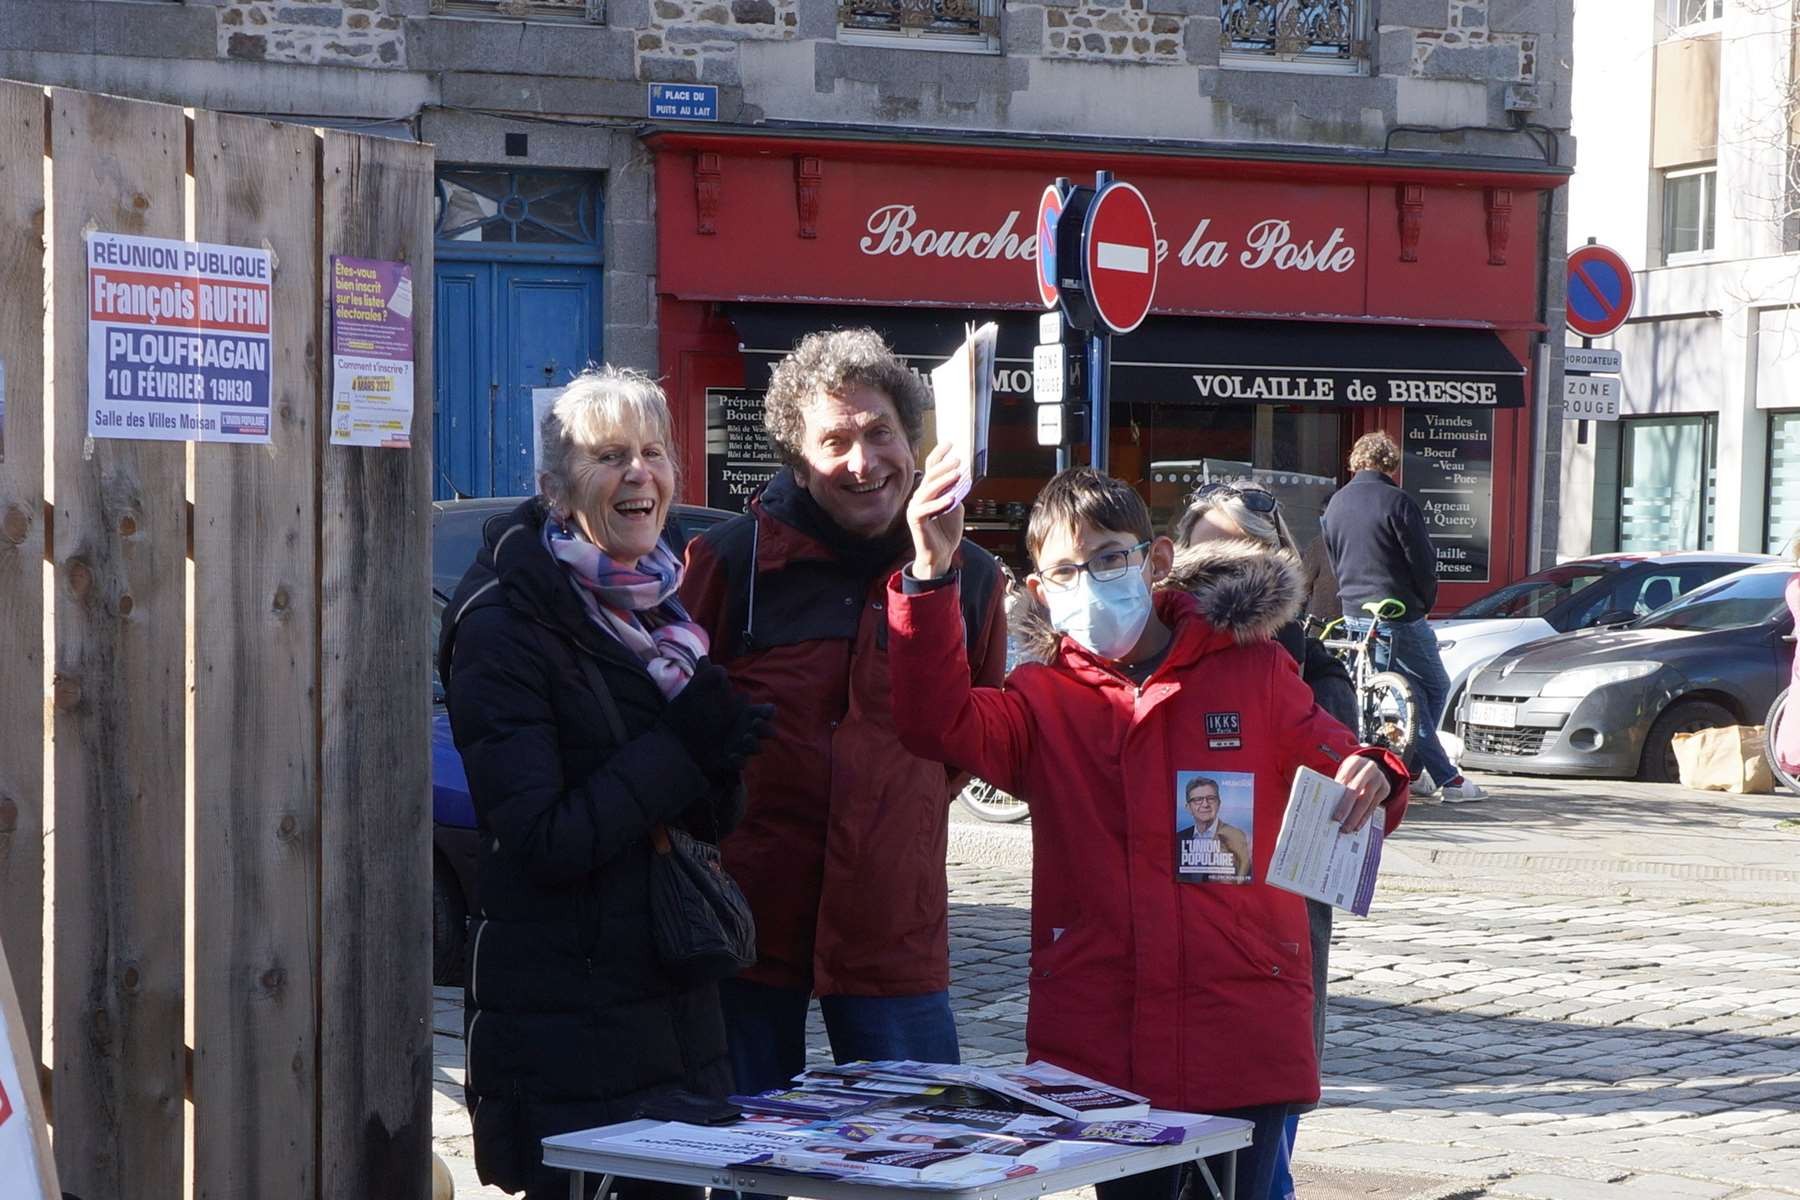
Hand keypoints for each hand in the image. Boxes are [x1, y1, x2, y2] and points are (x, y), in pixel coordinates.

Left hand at [663, 662, 775, 776]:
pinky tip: (732, 756)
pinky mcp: (726, 761)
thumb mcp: (693, 693)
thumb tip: (705, 658)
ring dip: (754, 744)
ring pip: (755, 747)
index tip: (767, 710)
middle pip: (765, 730)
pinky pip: (739, 764)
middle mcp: (742, 729)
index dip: (768, 712)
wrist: (670, 738)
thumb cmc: (686, 713)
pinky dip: (739, 761)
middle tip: (755, 724)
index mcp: (740, 712)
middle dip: (766, 728)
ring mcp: (735, 746)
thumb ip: (701, 677)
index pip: (763, 711)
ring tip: (745, 738)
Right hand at [906, 443, 965, 581]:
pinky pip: (926, 509)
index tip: (950, 443)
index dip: (939, 454)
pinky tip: (951, 498)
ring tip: (956, 474)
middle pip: (930, 476)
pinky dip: (939, 503)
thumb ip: (956, 492)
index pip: (931, 468)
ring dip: (943, 481)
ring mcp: (916, 508)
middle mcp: (919, 497)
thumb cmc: (946, 532)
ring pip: (928, 490)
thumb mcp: (955, 507)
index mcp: (928, 492)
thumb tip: (961, 478)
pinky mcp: (915, 520)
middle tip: (957, 460)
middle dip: (944, 466)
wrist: (940, 555)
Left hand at [1331, 755, 1392, 832]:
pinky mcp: (1385, 789)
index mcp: (1356, 762)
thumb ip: (1339, 784)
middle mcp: (1369, 768)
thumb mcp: (1347, 772)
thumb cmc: (1354, 773)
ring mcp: (1379, 779)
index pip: (1345, 776)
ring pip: (1366, 800)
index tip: (1330, 803)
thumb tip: (1328, 804)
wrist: (1374, 768)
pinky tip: (1357, 825)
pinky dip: (1364, 817)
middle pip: (1356, 788)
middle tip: (1337, 819)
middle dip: (1346, 806)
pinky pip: (1373, 806)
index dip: (1338, 790)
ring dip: (1355, 816)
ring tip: (1347, 828)